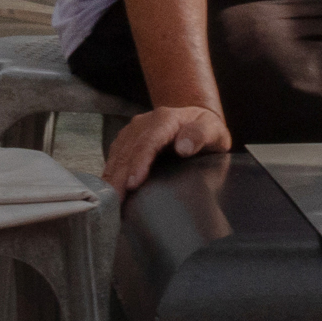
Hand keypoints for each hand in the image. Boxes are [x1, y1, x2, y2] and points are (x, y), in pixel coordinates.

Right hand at [102, 101, 227, 193]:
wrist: (194, 118)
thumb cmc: (205, 128)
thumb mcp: (213, 130)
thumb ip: (200, 135)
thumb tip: (183, 147)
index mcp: (165, 119)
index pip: (148, 142)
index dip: (139, 163)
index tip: (133, 184)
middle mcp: (144, 122)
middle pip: (128, 151)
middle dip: (120, 177)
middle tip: (115, 202)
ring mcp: (133, 130)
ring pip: (117, 154)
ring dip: (112, 177)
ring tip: (109, 202)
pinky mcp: (127, 139)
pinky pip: (114, 156)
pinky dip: (110, 173)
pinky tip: (109, 190)